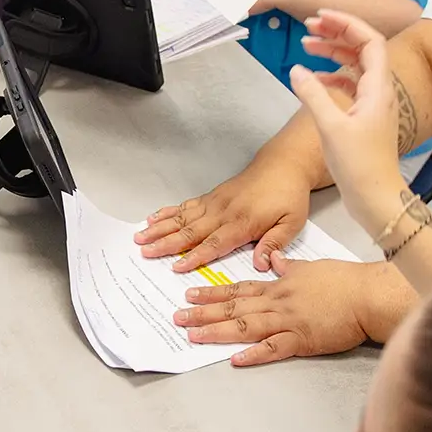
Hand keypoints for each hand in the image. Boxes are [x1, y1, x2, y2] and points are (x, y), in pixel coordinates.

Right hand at [136, 158, 312, 272]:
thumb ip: (274, 244)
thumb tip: (260, 265)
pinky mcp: (211, 196)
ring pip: (183, 217)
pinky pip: (186, 205)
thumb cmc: (289, 196)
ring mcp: (215, 202)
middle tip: (144, 252)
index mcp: (243, 222)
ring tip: (140, 237)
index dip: (195, 256)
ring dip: (160, 228)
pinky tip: (153, 218)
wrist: (284, 164)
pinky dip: (168, 212)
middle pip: (190, 231)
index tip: (176, 266)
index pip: (215, 243)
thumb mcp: (292, 223)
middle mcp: (224, 212)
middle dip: (166, 243)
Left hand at [174, 256, 405, 364]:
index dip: (212, 292)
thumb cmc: (345, 281)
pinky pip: (274, 348)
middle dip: (203, 312)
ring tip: (193, 335)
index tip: (189, 294)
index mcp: (279, 286)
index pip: (239, 288)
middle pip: (234, 307)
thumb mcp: (311, 267)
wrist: (368, 295)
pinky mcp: (303, 340)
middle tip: (177, 317)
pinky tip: (235, 359)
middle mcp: (277, 302)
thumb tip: (276, 260)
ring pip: (246, 326)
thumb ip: (290, 267)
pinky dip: (254, 354)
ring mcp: (288, 321)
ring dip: (217, 330)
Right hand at [289, 11, 409, 237]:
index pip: (369, 41)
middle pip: (363, 48)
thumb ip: (312, 95)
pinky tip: (314, 78)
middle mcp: (379, 90)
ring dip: (333, 52)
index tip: (321, 17)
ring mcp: (373, 103)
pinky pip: (350, 85)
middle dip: (337, 33)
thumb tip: (296, 69)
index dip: (347, 23)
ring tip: (306, 45)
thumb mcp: (331, 127)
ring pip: (355, 66)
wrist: (376, 197)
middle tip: (309, 27)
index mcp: (377, 87)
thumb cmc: (359, 165)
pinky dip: (332, 76)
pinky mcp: (364, 117)